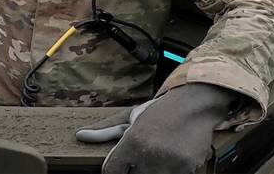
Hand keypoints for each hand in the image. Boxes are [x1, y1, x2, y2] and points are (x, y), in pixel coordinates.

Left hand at [76, 84, 234, 173]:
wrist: (193, 106)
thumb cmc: (157, 112)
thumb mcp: (129, 117)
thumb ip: (104, 130)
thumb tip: (79, 135)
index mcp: (132, 141)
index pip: (112, 171)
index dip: (113, 171)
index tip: (119, 167)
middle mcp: (149, 155)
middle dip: (132, 171)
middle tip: (138, 161)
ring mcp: (170, 164)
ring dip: (150, 172)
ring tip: (152, 160)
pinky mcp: (188, 169)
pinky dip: (167, 172)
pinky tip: (167, 162)